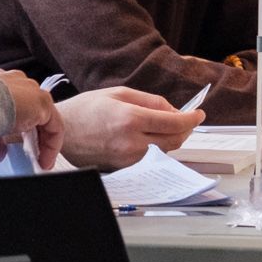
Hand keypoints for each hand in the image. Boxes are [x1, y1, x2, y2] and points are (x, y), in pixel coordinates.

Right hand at [0, 69, 64, 169]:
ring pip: (44, 117)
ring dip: (42, 140)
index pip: (14, 102)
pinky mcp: (43, 103)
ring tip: (39, 160)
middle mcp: (17, 82)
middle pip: (32, 109)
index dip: (17, 124)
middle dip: (31, 133)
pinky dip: (51, 144)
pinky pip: (54, 126)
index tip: (14, 144)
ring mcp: (32, 90)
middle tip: (30, 154)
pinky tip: (45, 160)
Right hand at [56, 87, 205, 169]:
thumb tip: (175, 111)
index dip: (192, 118)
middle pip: (174, 140)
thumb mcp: (120, 94)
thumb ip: (151, 101)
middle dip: (185, 129)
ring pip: (164, 151)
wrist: (62, 131)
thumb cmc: (87, 109)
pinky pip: (149, 158)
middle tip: (187, 119)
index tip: (199, 114)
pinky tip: (151, 137)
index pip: (174, 123)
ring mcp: (127, 159)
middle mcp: (131, 142)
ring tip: (166, 126)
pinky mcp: (122, 168)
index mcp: (131, 119)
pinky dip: (156, 147)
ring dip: (171, 138)